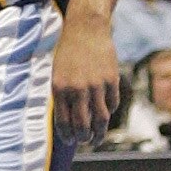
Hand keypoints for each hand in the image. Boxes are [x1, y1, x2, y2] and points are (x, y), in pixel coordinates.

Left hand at [51, 22, 118, 141]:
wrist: (86, 29)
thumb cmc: (68, 53)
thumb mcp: (57, 74)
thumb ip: (63, 97)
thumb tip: (70, 122)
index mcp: (59, 88)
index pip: (64, 122)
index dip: (67, 136)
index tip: (70, 141)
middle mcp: (78, 89)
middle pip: (83, 126)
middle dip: (83, 138)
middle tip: (84, 140)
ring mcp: (96, 85)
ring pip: (101, 119)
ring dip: (99, 132)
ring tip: (96, 137)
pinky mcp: (111, 80)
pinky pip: (112, 104)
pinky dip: (109, 111)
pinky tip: (105, 113)